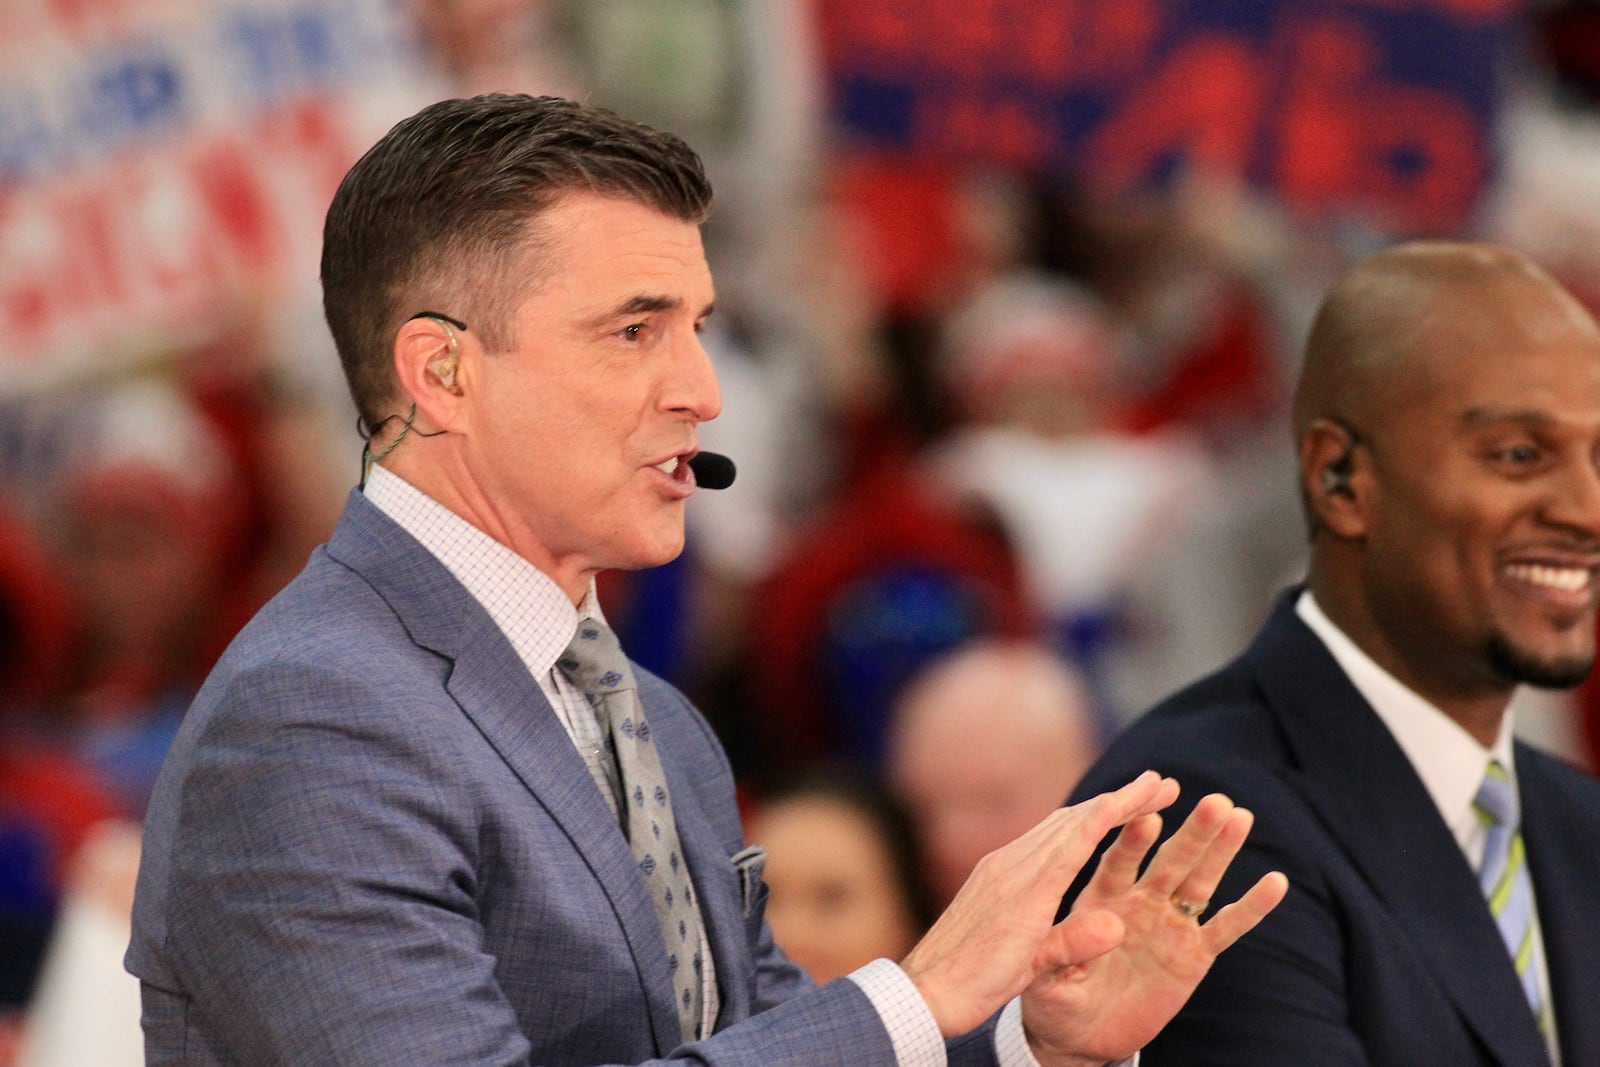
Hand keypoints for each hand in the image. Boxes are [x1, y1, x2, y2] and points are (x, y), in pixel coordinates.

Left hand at [899, 770, 1179, 1037]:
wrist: (924, 990)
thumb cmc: (976, 986)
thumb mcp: (1028, 971)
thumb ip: (1071, 944)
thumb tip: (1119, 922)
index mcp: (1025, 887)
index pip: (1079, 835)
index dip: (1118, 807)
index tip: (1151, 787)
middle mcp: (1010, 865)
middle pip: (1072, 819)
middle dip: (1118, 799)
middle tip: (1161, 784)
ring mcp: (998, 865)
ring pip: (1055, 824)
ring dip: (1095, 808)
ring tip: (1130, 798)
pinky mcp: (990, 873)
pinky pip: (1038, 837)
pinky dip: (1071, 825)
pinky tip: (1081, 828)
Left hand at [1019, 793, 1288, 1065]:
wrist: (1080, 1035)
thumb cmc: (1055, 997)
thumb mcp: (1046, 975)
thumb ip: (1067, 948)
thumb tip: (1107, 924)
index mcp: (1099, 898)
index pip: (1117, 861)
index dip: (1132, 839)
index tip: (1147, 815)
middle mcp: (1139, 902)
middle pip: (1168, 860)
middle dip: (1191, 833)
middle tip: (1215, 802)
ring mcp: (1169, 924)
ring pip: (1200, 882)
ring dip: (1220, 851)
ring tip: (1241, 817)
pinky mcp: (1194, 955)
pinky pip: (1226, 928)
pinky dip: (1251, 907)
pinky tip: (1276, 882)